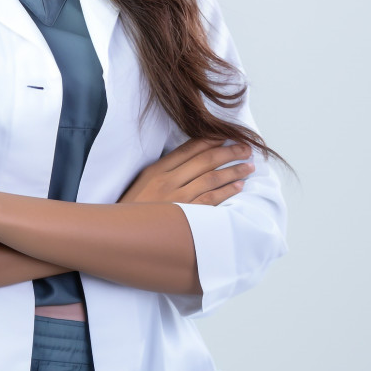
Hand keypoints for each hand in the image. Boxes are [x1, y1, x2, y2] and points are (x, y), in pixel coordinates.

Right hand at [117, 137, 254, 206]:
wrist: (121, 234)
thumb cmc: (133, 209)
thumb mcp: (143, 182)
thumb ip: (164, 170)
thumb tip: (190, 159)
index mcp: (157, 170)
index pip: (189, 148)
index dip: (210, 140)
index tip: (226, 136)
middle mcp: (168, 181)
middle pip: (205, 160)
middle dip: (228, 152)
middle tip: (245, 147)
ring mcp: (178, 199)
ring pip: (213, 178)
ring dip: (234, 170)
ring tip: (248, 166)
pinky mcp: (186, 216)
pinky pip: (213, 200)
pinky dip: (228, 191)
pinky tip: (239, 186)